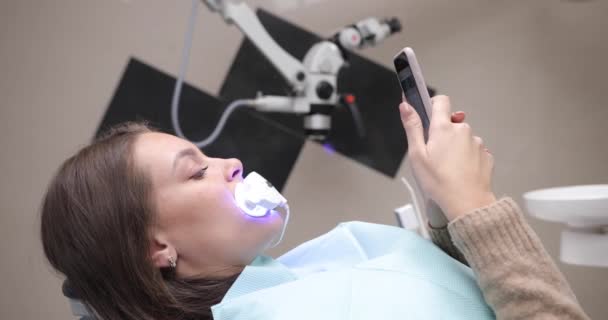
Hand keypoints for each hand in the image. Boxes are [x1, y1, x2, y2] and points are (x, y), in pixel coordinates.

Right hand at [399, 95, 495, 220]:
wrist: (467, 204)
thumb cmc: (438, 182)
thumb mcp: (417, 155)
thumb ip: (412, 127)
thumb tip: (405, 106)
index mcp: (444, 128)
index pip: (441, 101)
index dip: (432, 105)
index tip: (426, 116)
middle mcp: (463, 130)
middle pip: (450, 123)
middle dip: (442, 133)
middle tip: (433, 155)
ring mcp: (477, 143)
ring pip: (462, 138)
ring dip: (455, 147)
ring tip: (447, 168)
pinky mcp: (486, 155)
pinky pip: (472, 151)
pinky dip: (466, 158)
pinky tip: (459, 173)